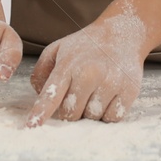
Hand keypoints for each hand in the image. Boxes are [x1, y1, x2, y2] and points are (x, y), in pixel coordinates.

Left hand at [26, 14, 147, 126]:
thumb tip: (39, 95)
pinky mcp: (129, 91)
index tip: (31, 127)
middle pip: (71, 114)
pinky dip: (108, 113)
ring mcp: (110, 82)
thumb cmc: (87, 46)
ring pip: (92, 118)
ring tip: (95, 92)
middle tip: (79, 94)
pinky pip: (112, 118)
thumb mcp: (58, 49)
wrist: (124, 32)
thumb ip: (42, 71)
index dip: (40, 113)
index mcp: (68, 65)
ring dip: (91, 112)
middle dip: (71, 111)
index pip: (51, 94)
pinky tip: (109, 97)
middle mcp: (89, 74)